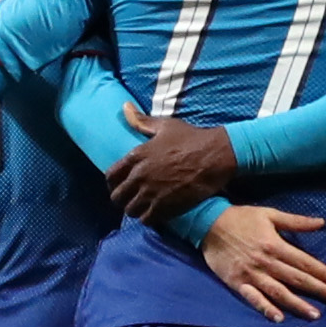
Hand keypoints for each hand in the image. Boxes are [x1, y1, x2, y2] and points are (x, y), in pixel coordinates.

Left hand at [103, 112, 238, 225]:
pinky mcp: (165, 206)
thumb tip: (124, 107)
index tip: (119, 184)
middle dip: (122, 198)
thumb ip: (141, 120)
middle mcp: (140, 176)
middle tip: (132, 198)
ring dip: (135, 209)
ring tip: (142, 207)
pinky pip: (146, 219)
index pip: (111, 176)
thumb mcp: (165, 126)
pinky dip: (148, 218)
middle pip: (117, 197)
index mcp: (136, 156)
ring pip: (130, 210)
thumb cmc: (191, 138)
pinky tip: (154, 213)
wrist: (215, 156)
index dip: (113, 183)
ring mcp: (151, 192)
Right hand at [199, 206, 325, 321]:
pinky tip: (279, 318)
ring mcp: (251, 275)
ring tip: (314, 314)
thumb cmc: (241, 218)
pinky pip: (253, 298)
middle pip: (296, 278)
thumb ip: (296, 221)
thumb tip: (321, 222)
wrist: (208, 224)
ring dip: (297, 304)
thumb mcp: (269, 214)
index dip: (321, 272)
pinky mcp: (237, 283)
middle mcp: (266, 262)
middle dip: (318, 290)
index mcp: (275, 245)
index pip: (304, 261)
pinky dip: (265, 308)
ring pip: (279, 292)